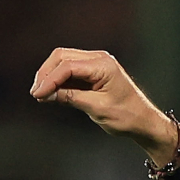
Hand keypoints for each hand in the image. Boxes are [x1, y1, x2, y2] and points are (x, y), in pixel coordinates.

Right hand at [29, 47, 179, 165]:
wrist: (144, 121)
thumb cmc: (127, 116)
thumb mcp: (97, 109)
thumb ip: (71, 98)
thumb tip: (48, 93)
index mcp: (103, 65)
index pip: (68, 66)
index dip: (49, 79)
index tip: (38, 94)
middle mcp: (99, 59)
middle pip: (62, 57)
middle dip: (46, 74)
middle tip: (36, 93)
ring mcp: (96, 64)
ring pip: (64, 62)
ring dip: (50, 76)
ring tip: (41, 94)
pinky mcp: (93, 73)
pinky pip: (70, 71)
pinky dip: (59, 81)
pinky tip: (51, 93)